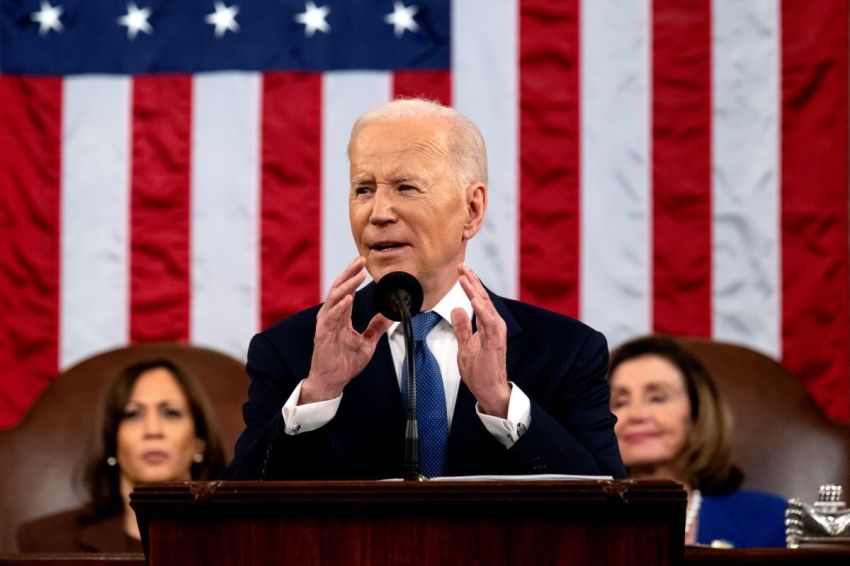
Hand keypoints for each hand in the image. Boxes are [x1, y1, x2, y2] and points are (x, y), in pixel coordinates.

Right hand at [300, 257, 392, 403]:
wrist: (332, 382)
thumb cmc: (345, 363)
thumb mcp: (367, 343)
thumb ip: (376, 327)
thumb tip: (390, 315)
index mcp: (341, 316)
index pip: (347, 290)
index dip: (354, 276)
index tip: (363, 263)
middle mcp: (332, 316)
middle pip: (340, 289)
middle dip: (349, 273)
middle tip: (360, 260)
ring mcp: (326, 325)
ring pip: (335, 299)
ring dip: (346, 286)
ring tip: (357, 275)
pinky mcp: (323, 335)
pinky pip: (331, 318)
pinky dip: (339, 307)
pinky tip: (348, 299)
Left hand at [451, 263, 510, 416]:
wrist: (489, 390)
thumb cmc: (479, 371)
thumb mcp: (465, 345)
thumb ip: (462, 327)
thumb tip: (457, 309)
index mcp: (487, 325)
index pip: (478, 300)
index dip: (470, 285)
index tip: (461, 271)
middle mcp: (494, 326)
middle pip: (482, 298)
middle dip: (472, 281)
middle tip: (462, 265)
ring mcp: (496, 333)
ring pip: (486, 306)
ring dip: (475, 291)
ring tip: (465, 277)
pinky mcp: (495, 342)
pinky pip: (489, 323)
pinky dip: (482, 311)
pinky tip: (475, 300)